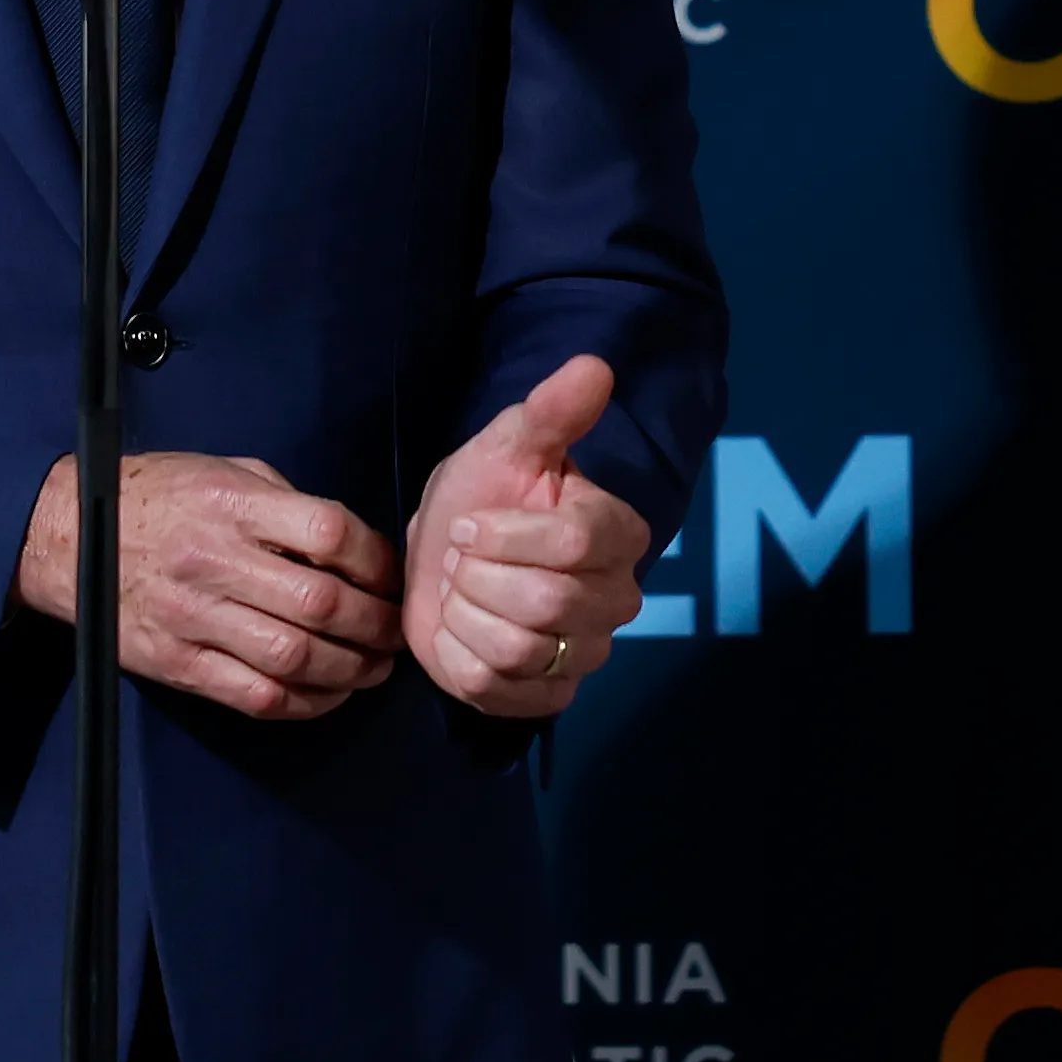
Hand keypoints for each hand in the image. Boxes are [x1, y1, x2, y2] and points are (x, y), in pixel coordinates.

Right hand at [17, 452, 400, 722]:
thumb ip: (286, 504)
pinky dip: (305, 702)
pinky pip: (256, 696)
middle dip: (374, 625)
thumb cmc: (157, 497)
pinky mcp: (177, 664)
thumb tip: (354, 549)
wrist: (66, 537)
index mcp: (232, 503)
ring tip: (372, 668)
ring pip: (294, 658)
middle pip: (319, 602)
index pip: (328, 532)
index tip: (391, 576)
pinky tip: (328, 692)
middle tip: (394, 633)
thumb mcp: (225, 472)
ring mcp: (192, 617)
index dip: (376, 560)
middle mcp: (213, 560)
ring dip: (350, 670)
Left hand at [402, 357, 656, 719]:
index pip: (574, 543)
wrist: (443, 559)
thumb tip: (595, 365)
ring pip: (520, 647)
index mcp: (618, 533)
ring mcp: (585, 654)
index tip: (467, 522)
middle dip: (479, 576)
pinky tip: (460, 632)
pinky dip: (459, 658)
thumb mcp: (507, 445)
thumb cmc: (481, 495)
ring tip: (461, 593)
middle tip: (462, 560)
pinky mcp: (548, 697)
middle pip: (547, 601)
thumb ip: (551, 411)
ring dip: (465, 614)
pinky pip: (496, 688)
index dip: (503, 534)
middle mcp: (618, 599)